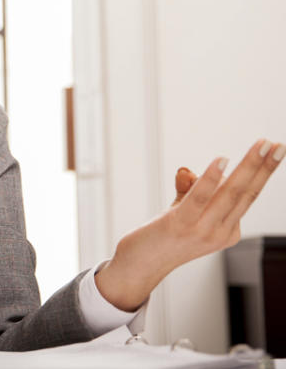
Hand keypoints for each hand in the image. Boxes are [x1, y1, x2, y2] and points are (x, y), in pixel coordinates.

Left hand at [95, 138, 283, 310]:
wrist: (139, 266)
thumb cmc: (162, 238)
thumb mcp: (181, 211)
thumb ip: (188, 190)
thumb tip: (187, 170)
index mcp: (227, 230)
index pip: (248, 196)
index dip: (262, 173)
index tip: (275, 150)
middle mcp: (220, 232)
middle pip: (246, 193)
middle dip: (263, 167)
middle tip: (277, 144)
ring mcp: (203, 230)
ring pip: (230, 193)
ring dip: (248, 167)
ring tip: (262, 145)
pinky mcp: (180, 225)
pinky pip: (200, 199)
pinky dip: (211, 179)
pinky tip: (221, 160)